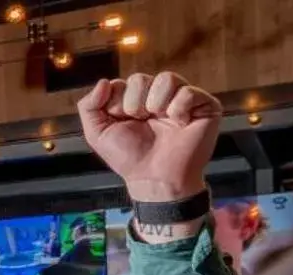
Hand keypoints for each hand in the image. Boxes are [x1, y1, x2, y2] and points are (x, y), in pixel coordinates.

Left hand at [77, 72, 221, 202]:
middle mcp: (157, 97)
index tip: (122, 120)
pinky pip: (188, 91)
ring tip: (158, 120)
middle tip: (141, 122)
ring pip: (166, 78)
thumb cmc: (128, 158)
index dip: (117, 102)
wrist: (154, 177)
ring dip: (155, 103)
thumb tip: (103, 81)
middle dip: (134, 103)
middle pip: (140, 79)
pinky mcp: (203, 105)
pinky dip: (178, 108)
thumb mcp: (97, 134)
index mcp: (134, 101)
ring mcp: (180, 99)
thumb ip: (89, 107)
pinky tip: (179, 123)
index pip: (121, 83)